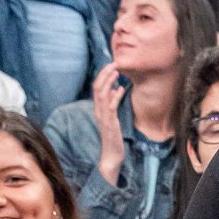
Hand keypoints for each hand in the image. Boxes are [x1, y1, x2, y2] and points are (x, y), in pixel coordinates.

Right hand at [91, 64, 126, 186]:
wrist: (111, 155)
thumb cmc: (114, 136)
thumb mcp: (114, 117)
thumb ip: (114, 103)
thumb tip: (118, 89)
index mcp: (99, 109)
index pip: (97, 88)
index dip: (102, 76)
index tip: (111, 66)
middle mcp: (98, 111)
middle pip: (97, 88)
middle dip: (104, 74)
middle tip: (114, 63)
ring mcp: (103, 117)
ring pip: (101, 95)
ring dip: (109, 82)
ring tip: (116, 71)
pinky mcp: (110, 123)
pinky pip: (110, 107)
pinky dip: (115, 97)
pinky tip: (121, 89)